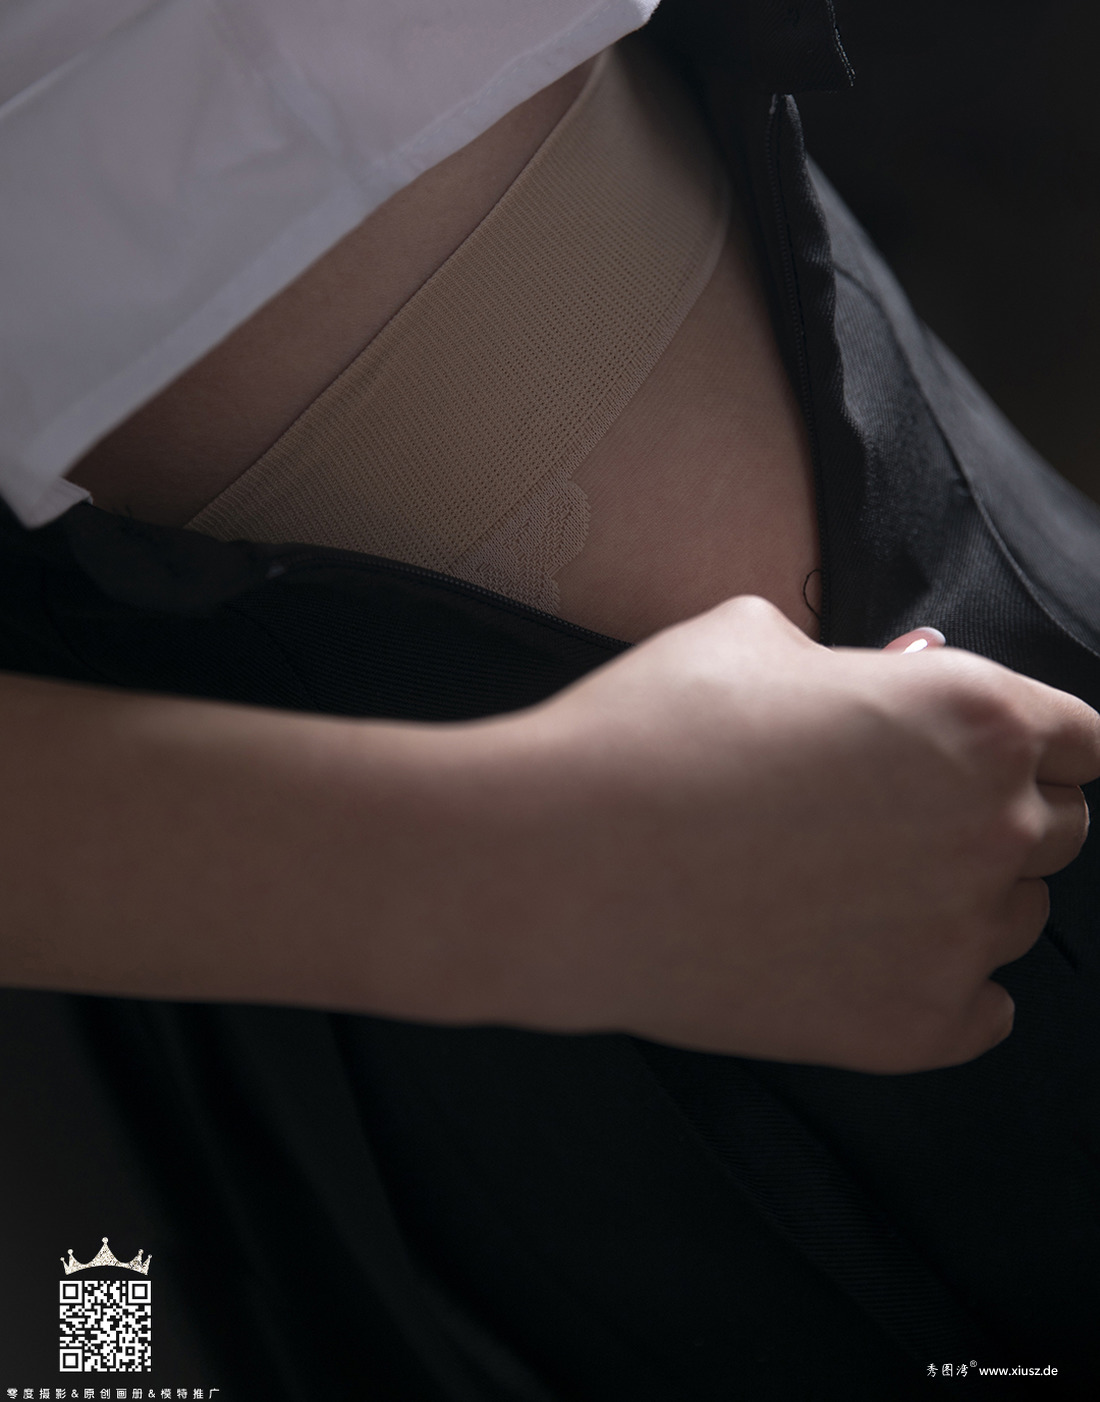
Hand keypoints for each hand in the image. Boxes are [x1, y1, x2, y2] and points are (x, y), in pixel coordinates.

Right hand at [499, 597, 1095, 1071]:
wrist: (565, 860)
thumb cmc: (654, 729)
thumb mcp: (755, 637)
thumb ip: (859, 659)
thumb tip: (903, 675)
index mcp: (975, 715)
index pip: (1084, 738)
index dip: (1036, 738)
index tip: (996, 751)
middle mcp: (993, 828)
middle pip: (1060, 827)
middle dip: (999, 809)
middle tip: (906, 807)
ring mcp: (958, 938)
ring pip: (1020, 917)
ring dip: (968, 893)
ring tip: (864, 879)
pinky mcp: (911, 1029)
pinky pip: (986, 1010)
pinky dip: (945, 981)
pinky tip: (872, 949)